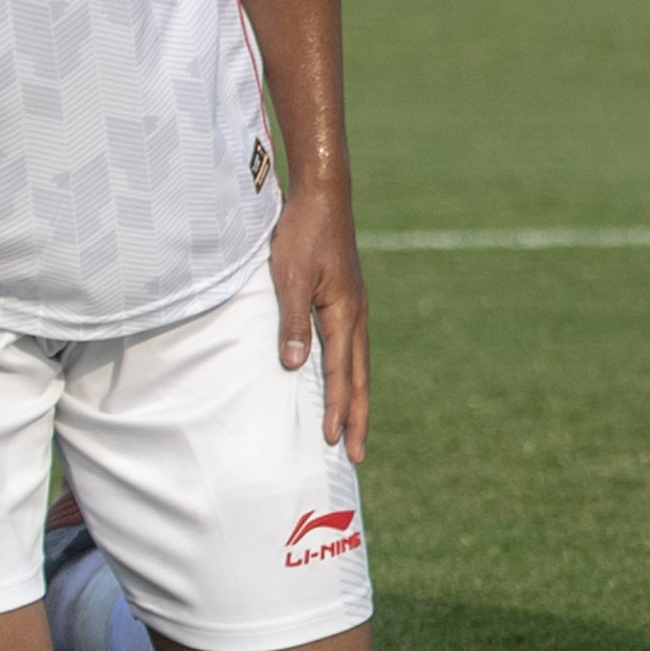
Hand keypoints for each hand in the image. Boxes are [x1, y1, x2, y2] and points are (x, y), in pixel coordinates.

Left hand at [270, 172, 368, 461]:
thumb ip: (292, 323)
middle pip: (360, 377)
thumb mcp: (289, 277)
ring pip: (359, 364)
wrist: (323, 196)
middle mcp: (356, 315)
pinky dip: (351, 373)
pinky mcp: (348, 299)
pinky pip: (353, 347)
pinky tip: (344, 380)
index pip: (341, 373)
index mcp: (345, 313)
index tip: (334, 442)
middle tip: (356, 454)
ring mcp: (355, 307)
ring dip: (357, 398)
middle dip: (358, 417)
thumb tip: (293, 367)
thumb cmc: (302, 233)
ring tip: (354, 427)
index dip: (338, 408)